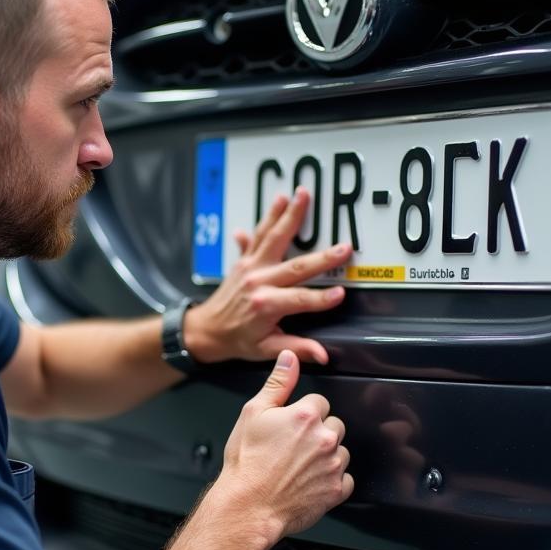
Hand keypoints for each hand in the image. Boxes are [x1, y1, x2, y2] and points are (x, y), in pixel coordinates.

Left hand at [183, 187, 350, 365]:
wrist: (206, 330)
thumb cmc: (237, 340)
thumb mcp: (265, 350)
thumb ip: (294, 348)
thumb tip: (322, 354)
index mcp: (265, 306)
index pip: (301, 300)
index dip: (322, 299)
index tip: (341, 293)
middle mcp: (258, 283)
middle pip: (295, 267)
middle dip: (322, 257)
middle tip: (344, 247)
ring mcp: (250, 268)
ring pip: (273, 238)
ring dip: (288, 216)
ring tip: (301, 195)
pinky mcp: (244, 261)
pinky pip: (256, 236)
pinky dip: (265, 219)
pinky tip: (276, 202)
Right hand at [217, 350, 352, 543]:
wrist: (247, 505)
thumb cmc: (247, 462)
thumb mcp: (253, 413)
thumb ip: (278, 382)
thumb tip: (289, 358)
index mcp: (305, 416)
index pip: (320, 402)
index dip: (303, 413)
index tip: (290, 425)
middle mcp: (324, 439)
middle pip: (334, 425)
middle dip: (318, 432)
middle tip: (293, 445)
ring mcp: (333, 466)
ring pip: (341, 451)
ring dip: (326, 455)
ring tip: (299, 465)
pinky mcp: (336, 490)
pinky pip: (345, 479)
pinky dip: (331, 480)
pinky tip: (310, 481)